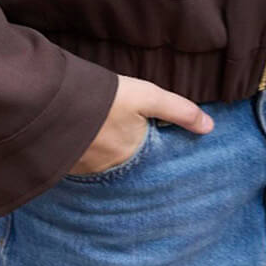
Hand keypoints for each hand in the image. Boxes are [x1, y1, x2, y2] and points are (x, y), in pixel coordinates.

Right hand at [65, 72, 214, 174]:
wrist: (54, 101)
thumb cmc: (106, 98)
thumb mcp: (148, 97)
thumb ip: (179, 110)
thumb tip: (210, 127)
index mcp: (133, 155)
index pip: (151, 159)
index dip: (152, 148)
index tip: (151, 139)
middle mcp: (111, 169)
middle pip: (127, 161)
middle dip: (128, 151)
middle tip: (123, 132)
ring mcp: (86, 169)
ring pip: (104, 161)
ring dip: (106, 150)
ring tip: (105, 132)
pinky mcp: (67, 163)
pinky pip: (83, 161)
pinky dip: (87, 150)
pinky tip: (86, 136)